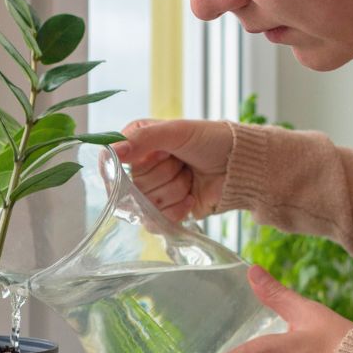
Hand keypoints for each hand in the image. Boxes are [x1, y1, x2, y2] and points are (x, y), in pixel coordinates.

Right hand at [110, 118, 233, 222]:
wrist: (239, 166)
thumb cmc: (210, 140)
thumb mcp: (176, 130)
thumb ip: (143, 139)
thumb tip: (113, 152)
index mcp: (137, 143)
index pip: (112, 162)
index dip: (137, 163)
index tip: (162, 155)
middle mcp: (140, 167)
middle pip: (133, 186)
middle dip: (165, 175)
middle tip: (183, 163)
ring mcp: (152, 191)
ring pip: (146, 204)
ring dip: (176, 190)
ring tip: (190, 176)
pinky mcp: (165, 212)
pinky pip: (156, 221)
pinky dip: (178, 209)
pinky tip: (191, 197)